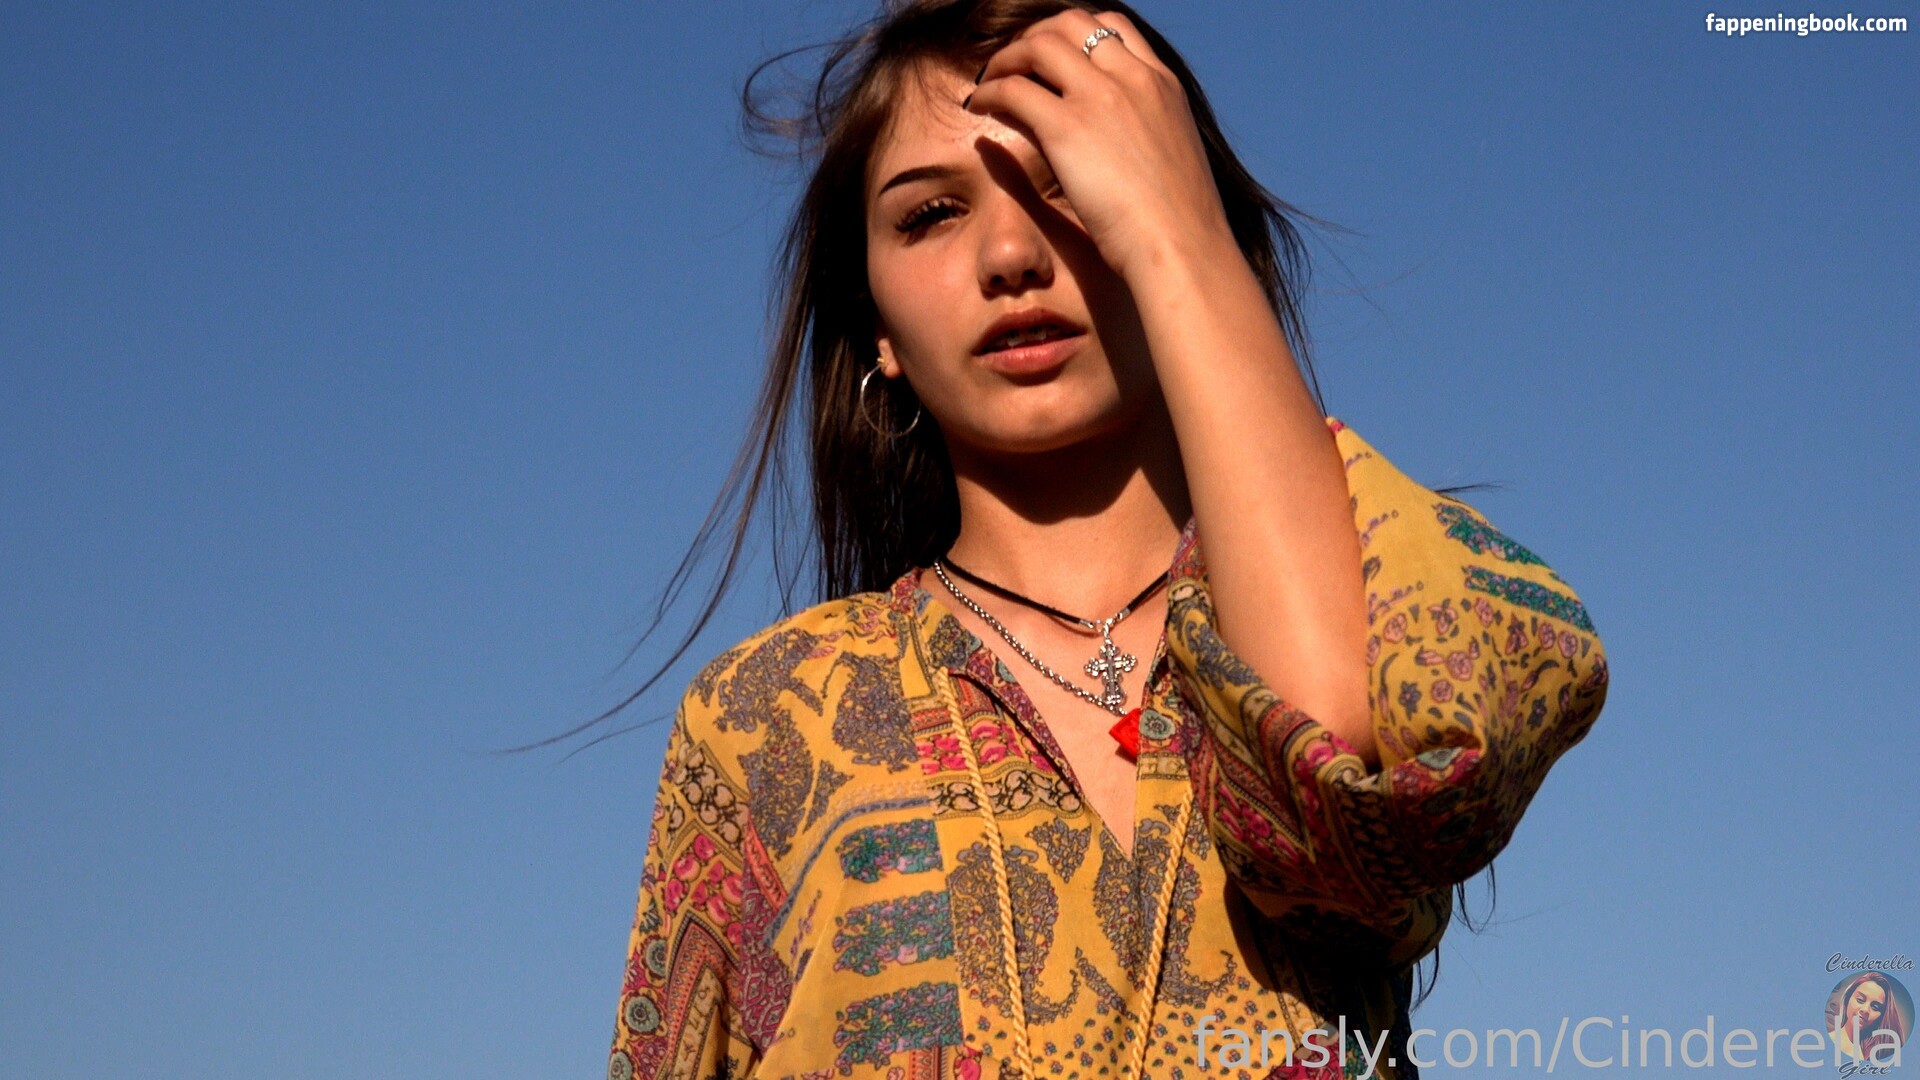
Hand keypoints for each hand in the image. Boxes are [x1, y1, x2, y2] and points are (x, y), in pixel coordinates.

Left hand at [965, 9, 1235, 283]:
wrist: (1182, 247)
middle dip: (1034, 37)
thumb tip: (1101, 142)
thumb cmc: (1179, 226)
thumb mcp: (1168, 159)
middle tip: (1013, 64)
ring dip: (1005, 60)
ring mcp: (1100, 98)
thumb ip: (1141, 135)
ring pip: (1037, 47)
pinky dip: (989, 92)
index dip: (1074, 35)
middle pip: (1070, 24)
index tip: (1051, 58)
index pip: (1114, 28)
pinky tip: (977, 107)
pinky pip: (1013, 89)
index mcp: (1161, 85)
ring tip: (989, 82)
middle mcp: (1132, 79)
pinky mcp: (1068, 127)